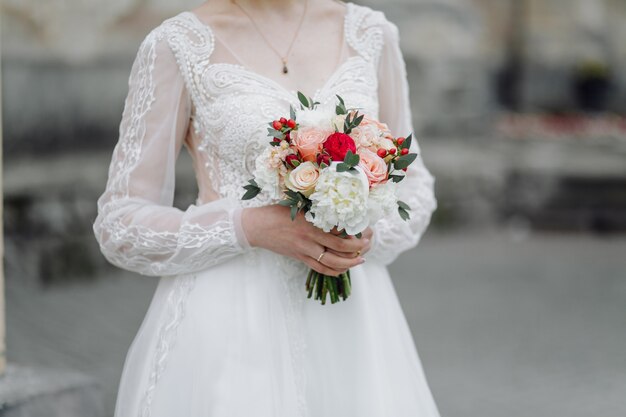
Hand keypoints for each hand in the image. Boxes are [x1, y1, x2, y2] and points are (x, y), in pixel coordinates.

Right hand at [242, 205, 370, 275]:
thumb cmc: (276, 212)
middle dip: (358, 249)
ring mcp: (304, 251)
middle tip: (368, 244)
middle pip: (340, 249)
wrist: (256, 227)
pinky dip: (335, 270)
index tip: (366, 230)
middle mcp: (309, 239)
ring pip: (332, 263)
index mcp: (310, 222)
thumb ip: (317, 210)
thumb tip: (340, 212)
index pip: (339, 233)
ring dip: (349, 263)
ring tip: (361, 259)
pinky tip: (344, 267)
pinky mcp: (300, 258)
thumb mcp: (298, 205)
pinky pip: (320, 269)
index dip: (355, 234)